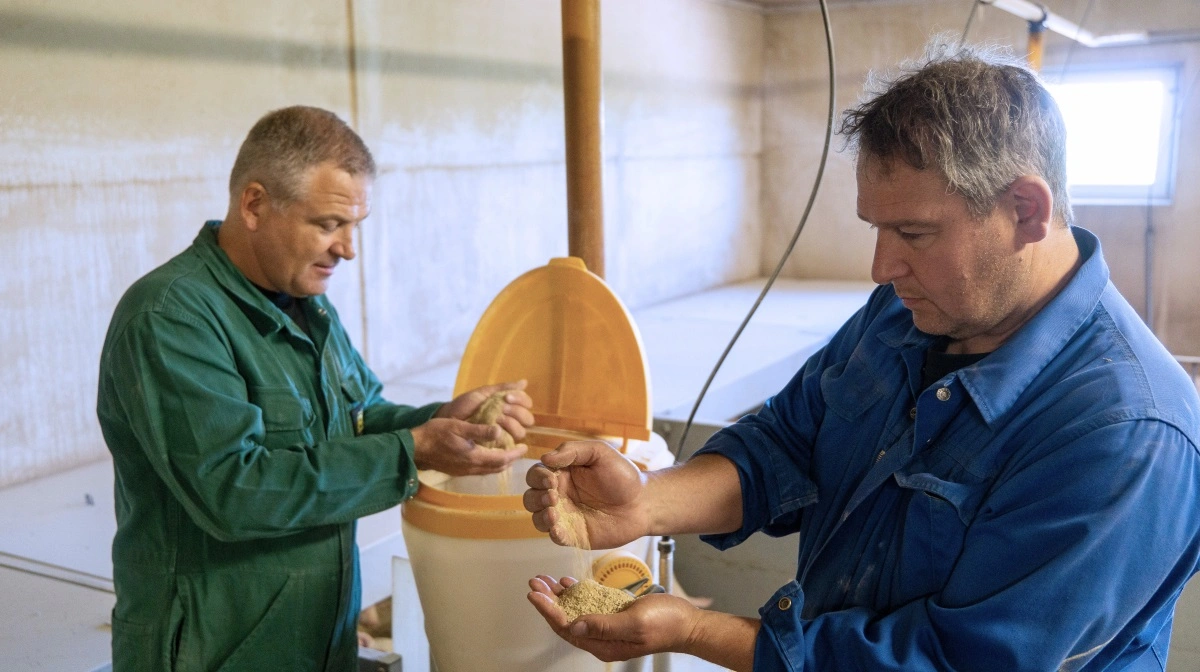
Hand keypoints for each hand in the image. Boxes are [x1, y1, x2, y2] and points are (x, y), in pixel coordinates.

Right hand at [410, 418, 526, 475]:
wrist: (415, 448)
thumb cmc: (435, 433)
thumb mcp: (458, 426)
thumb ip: (480, 430)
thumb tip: (499, 431)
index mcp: (474, 457)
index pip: (501, 458)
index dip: (515, 454)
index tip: (524, 447)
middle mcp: (471, 467)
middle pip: (498, 467)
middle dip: (511, 459)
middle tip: (519, 450)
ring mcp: (464, 471)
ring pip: (489, 470)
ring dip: (501, 463)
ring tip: (508, 453)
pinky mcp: (458, 471)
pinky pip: (480, 470)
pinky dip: (490, 464)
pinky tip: (489, 456)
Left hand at [435, 380, 533, 441]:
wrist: (448, 419)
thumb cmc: (465, 405)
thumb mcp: (483, 393)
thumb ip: (503, 388)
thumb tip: (525, 382)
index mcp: (508, 406)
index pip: (526, 403)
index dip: (521, 400)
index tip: (507, 397)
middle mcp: (510, 421)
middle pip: (527, 419)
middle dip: (516, 412)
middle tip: (501, 409)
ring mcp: (504, 434)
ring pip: (520, 432)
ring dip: (510, 424)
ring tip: (496, 419)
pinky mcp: (497, 447)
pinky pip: (509, 444)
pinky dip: (504, 436)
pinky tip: (495, 432)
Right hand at [523, 441, 647, 549]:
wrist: (643, 503)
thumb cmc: (622, 476)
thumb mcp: (599, 452)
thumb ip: (573, 450)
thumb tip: (545, 458)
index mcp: (562, 474)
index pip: (536, 475)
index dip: (538, 477)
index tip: (551, 479)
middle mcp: (559, 495)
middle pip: (531, 497)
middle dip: (536, 497)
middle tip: (553, 497)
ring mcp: (565, 516)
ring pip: (537, 518)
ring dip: (540, 516)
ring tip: (554, 513)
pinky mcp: (574, 535)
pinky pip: (555, 537)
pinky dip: (552, 533)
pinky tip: (558, 529)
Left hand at [527, 575, 699, 662]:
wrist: (688, 623)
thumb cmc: (667, 624)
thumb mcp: (636, 623)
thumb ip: (605, 625)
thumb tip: (575, 625)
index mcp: (603, 645)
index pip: (566, 628)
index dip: (548, 611)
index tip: (535, 594)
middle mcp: (601, 638)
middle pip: (565, 620)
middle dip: (548, 601)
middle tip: (534, 582)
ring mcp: (607, 626)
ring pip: (574, 611)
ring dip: (558, 596)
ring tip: (544, 580)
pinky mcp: (614, 614)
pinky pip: (588, 604)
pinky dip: (576, 592)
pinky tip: (567, 582)